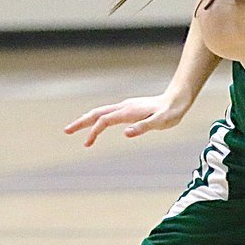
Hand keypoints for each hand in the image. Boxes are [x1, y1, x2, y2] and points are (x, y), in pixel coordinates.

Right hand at [64, 94, 185, 147]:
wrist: (177, 100)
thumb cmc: (170, 113)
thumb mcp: (160, 122)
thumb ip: (143, 127)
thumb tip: (126, 133)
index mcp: (128, 111)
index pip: (104, 121)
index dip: (94, 131)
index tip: (87, 143)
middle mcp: (124, 107)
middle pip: (96, 113)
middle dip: (81, 122)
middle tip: (66, 131)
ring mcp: (126, 107)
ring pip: (101, 112)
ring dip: (87, 120)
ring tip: (75, 129)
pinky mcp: (129, 109)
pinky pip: (109, 114)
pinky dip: (98, 120)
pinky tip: (97, 126)